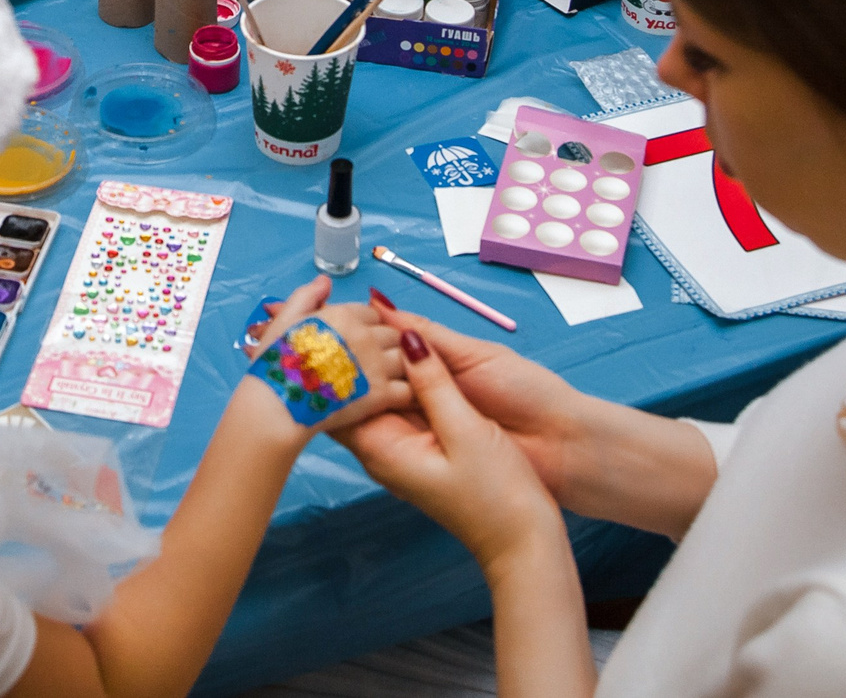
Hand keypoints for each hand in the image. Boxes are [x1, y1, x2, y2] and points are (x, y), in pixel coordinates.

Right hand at [238, 276, 412, 437]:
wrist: (278, 405)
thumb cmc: (276, 364)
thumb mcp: (285, 321)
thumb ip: (307, 296)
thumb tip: (325, 281)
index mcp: (343, 315)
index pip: (373, 312)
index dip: (370, 325)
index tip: (363, 339)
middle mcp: (363, 336)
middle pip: (394, 333)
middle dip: (388, 344)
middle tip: (379, 360)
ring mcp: (374, 365)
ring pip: (406, 358)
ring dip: (402, 366)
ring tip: (394, 377)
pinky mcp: (380, 395)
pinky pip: (408, 389)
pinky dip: (407, 394)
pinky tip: (400, 398)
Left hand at [336, 324, 565, 568]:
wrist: (523, 541)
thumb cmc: (498, 496)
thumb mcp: (467, 432)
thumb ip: (433, 384)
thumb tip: (405, 338)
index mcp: (382, 447)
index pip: (332, 396)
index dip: (326, 356)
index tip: (321, 317)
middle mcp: (381, 447)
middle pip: (345, 392)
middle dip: (338, 352)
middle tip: (329, 304)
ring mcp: (399, 446)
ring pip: (370, 393)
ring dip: (365, 359)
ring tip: (350, 313)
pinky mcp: (419, 443)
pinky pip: (394, 402)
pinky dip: (390, 374)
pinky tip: (395, 346)